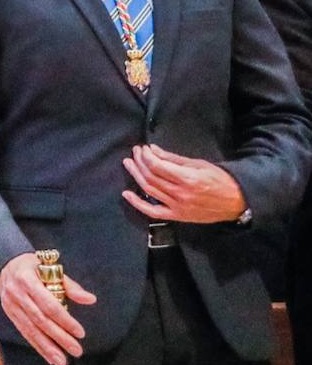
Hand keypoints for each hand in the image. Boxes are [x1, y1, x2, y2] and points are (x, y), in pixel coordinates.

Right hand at [0, 251, 95, 364]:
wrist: (5, 263)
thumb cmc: (32, 266)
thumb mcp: (50, 268)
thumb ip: (70, 286)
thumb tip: (90, 299)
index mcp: (27, 280)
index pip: (48, 304)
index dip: (65, 320)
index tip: (80, 332)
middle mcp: (17, 294)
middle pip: (40, 320)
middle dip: (59, 337)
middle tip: (76, 350)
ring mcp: (11, 305)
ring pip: (30, 330)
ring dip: (47, 347)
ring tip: (62, 361)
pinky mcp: (9, 313)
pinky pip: (24, 332)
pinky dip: (37, 346)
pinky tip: (49, 357)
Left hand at [122, 144, 246, 222]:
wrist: (237, 202)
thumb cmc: (220, 180)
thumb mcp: (199, 164)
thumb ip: (174, 158)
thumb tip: (152, 150)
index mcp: (188, 179)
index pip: (157, 166)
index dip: (146, 156)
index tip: (143, 148)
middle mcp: (180, 194)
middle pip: (150, 177)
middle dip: (140, 162)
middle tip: (135, 152)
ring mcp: (177, 207)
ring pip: (149, 190)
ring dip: (136, 176)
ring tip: (129, 164)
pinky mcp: (177, 216)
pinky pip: (152, 212)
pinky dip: (137, 203)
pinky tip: (127, 194)